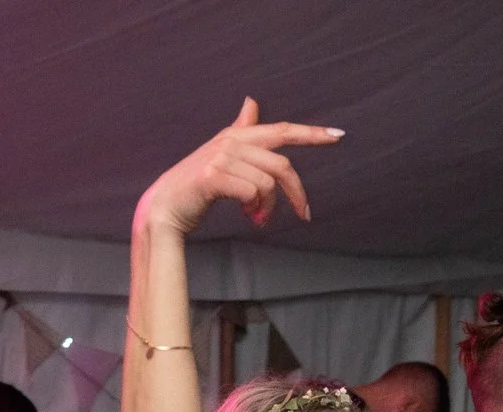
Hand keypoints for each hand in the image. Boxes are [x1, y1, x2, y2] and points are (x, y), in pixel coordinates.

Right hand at [139, 97, 341, 234]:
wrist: (164, 207)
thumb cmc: (196, 185)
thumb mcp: (221, 154)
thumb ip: (240, 129)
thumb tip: (252, 101)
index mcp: (237, 135)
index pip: (282, 131)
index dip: (311, 133)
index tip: (338, 136)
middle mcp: (231, 142)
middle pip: (282, 165)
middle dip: (296, 194)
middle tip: (302, 215)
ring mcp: (221, 158)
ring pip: (268, 184)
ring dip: (268, 209)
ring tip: (257, 219)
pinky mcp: (214, 176)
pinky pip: (252, 193)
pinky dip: (255, 210)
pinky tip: (248, 217)